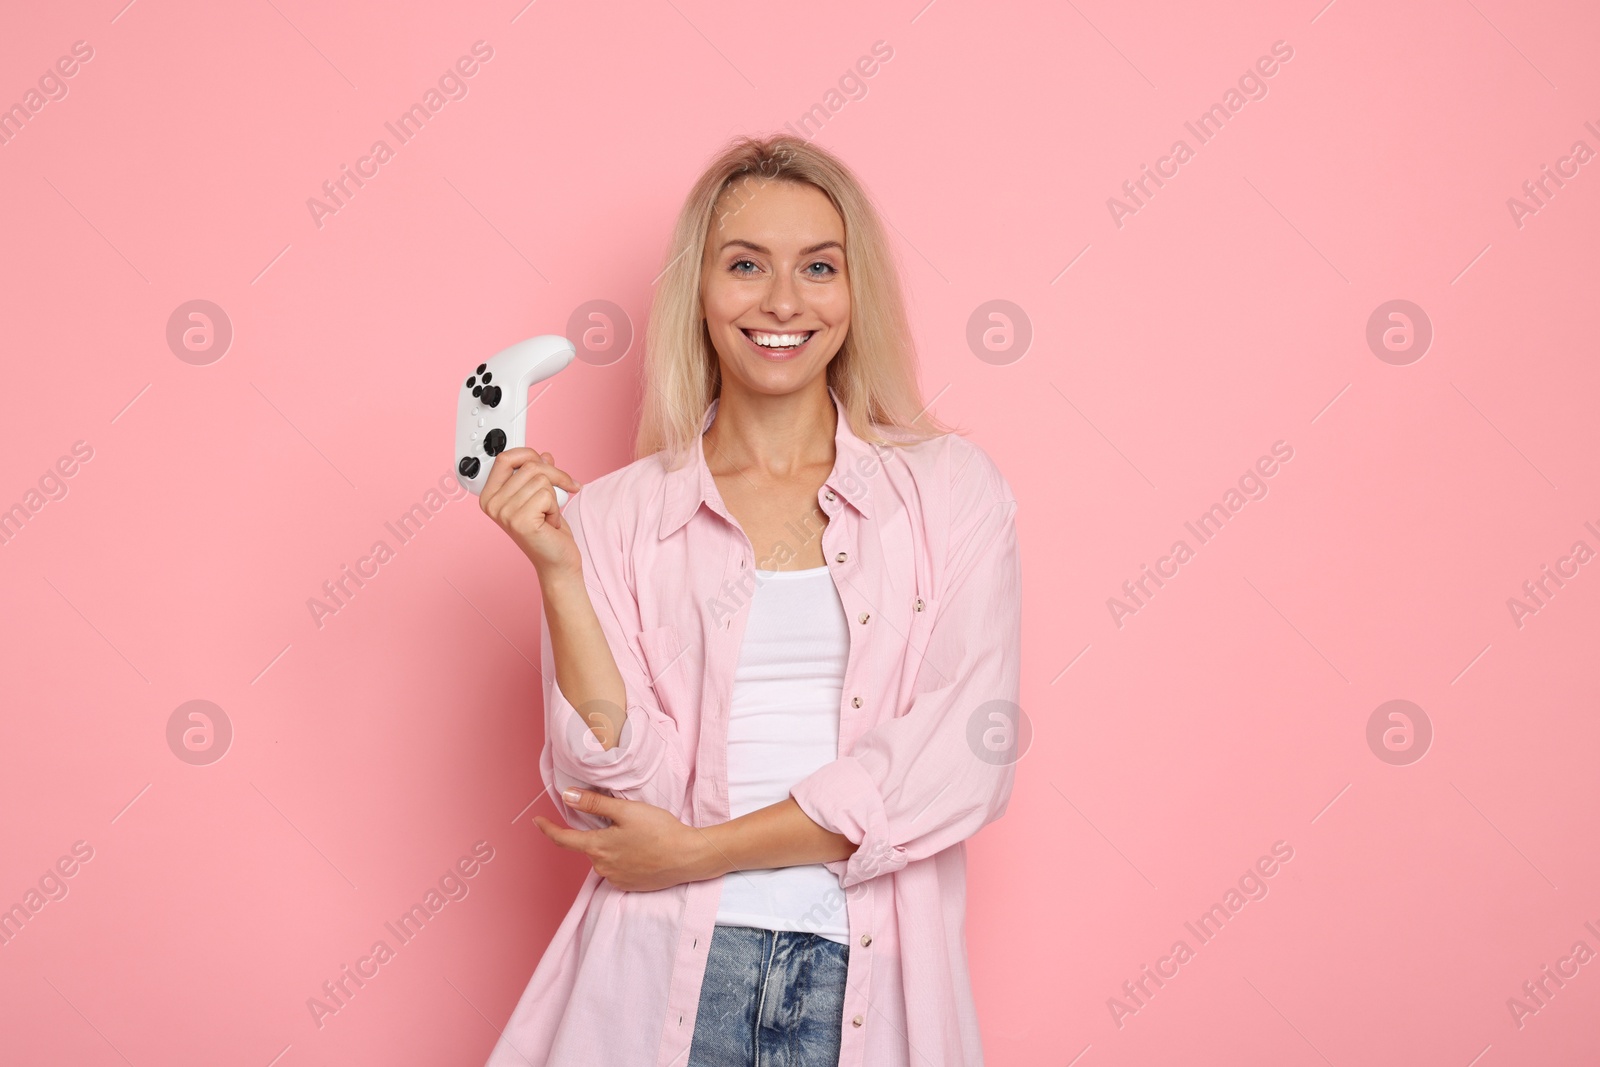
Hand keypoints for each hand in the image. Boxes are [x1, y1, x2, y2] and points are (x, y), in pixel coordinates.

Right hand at [479, 447, 581, 575]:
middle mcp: (492, 504)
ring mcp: (504, 513)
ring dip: (555, 496)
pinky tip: (549, 523)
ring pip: (541, 479)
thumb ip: (537, 474)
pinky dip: (556, 508)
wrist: (556, 561)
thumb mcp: (540, 494)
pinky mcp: (520, 521)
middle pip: (529, 465)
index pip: (504, 458)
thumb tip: (544, 455)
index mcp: (490, 495)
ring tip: (548, 514)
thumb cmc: (546, 531)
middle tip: (563, 490)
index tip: (544, 461)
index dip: (528, 454)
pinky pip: (547, 495)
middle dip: (554, 475)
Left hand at [534, 789, 723, 891]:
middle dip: (597, 832)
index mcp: (597, 847)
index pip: (563, 839)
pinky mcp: (629, 885)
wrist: (687, 857)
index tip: (537, 821)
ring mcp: (615, 879)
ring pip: (604, 857)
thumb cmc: (659, 830)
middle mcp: (602, 867)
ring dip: (611, 846)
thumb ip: (594, 803)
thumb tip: (567, 796)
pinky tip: (642, 850)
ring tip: (637, 835)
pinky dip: (623, 858)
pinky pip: (617, 869)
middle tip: (621, 820)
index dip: (547, 829)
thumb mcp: (626, 810)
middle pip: (589, 846)